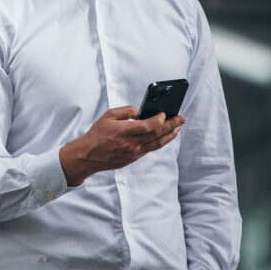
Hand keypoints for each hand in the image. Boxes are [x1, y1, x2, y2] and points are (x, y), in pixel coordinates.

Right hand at [59, 106, 183, 186]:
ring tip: (177, 128)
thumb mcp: (108, 116)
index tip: (165, 113)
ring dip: (170, 135)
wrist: (89, 155)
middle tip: (181, 119)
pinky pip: (151, 149)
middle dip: (171, 125)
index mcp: (124, 131)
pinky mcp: (134, 158)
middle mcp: (132, 143)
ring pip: (157, 144)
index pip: (148, 126)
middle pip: (157, 134)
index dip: (159, 119)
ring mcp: (134, 152)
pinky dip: (160, 142)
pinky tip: (165, 136)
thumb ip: (126, 111)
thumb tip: (140, 112)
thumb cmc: (98, 134)